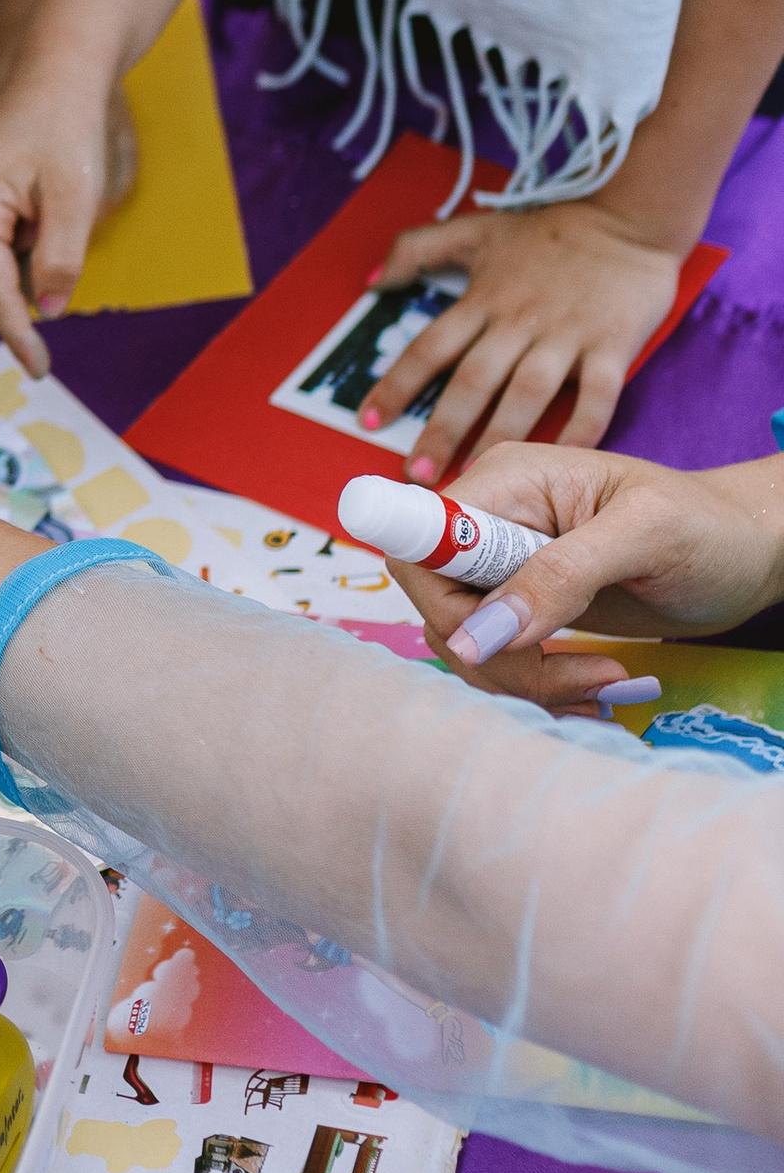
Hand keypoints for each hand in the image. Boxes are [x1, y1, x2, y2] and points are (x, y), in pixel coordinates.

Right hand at [0, 55, 123, 370]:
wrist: (53, 74)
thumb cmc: (65, 126)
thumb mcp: (76, 197)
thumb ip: (62, 258)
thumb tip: (49, 308)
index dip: (19, 333)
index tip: (40, 367)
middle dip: (11, 298)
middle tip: (59, 259)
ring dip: (5, 278)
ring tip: (46, 232)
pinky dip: (1, 259)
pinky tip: (32, 224)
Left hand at [362, 201, 686, 483]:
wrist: (630, 218)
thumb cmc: (550, 231)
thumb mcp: (476, 229)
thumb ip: (416, 248)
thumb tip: (371, 282)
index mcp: (483, 299)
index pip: (429, 348)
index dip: (397, 385)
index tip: (368, 421)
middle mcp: (519, 321)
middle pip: (472, 381)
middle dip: (442, 430)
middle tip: (418, 474)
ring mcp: (567, 335)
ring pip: (527, 394)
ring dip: (498, 437)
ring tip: (476, 477)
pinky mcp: (612, 345)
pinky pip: (597, 396)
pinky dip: (581, 431)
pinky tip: (560, 461)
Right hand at [392, 443, 783, 705]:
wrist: (752, 552)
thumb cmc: (712, 526)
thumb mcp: (646, 536)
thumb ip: (561, 576)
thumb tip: (478, 636)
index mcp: (507, 482)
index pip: (421, 544)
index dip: (441, 602)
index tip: (494, 648)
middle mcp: (493, 523)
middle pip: (441, 608)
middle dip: (500, 659)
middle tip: (582, 681)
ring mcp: (507, 568)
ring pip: (467, 645)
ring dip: (527, 683)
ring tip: (607, 685)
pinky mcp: (528, 608)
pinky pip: (500, 660)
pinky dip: (540, 688)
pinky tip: (596, 691)